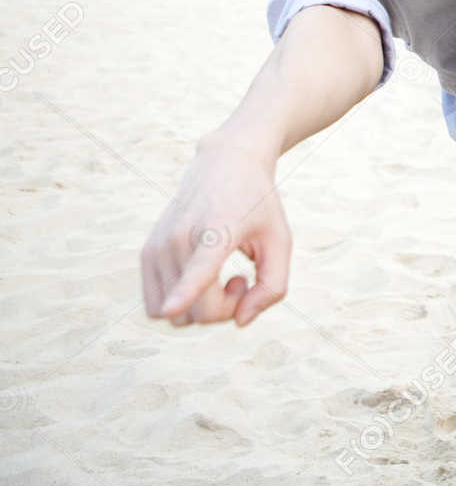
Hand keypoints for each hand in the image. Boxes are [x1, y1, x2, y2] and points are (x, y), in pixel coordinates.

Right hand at [140, 135, 290, 327]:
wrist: (226, 163)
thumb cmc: (258, 205)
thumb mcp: (281, 240)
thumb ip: (273, 286)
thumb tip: (239, 322)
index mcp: (219, 231)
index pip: (199, 267)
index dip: (185, 292)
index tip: (172, 308)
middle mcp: (180, 238)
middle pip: (196, 312)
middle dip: (225, 309)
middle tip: (242, 279)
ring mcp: (157, 246)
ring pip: (173, 316)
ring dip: (202, 308)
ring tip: (222, 275)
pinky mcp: (146, 253)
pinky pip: (155, 306)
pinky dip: (180, 304)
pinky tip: (201, 277)